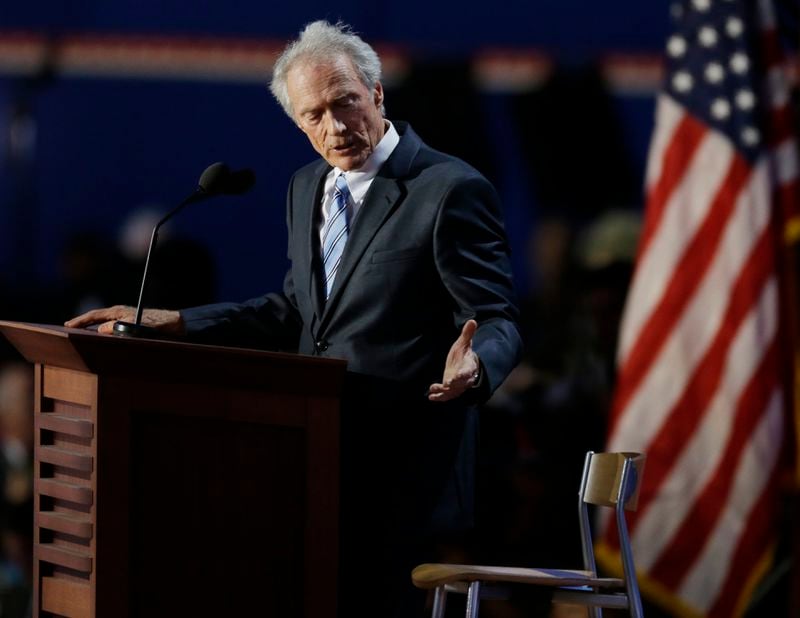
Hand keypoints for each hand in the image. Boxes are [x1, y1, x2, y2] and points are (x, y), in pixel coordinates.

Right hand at [65, 305, 184, 334]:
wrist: (173, 323)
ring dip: (92, 326)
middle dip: (82, 322)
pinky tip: (100, 337)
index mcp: (118, 311)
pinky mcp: (131, 324)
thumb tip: (99, 330)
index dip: (80, 320)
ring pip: (104, 322)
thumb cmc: (155, 323)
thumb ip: (118, 328)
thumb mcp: (135, 326)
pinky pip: (112, 327)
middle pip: (97, 317)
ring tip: (80, 332)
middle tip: (68, 327)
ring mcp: (125, 317)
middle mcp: (120, 313)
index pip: (94, 315)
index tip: (67, 324)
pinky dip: (103, 330)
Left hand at [428, 319, 480, 401]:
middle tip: (446, 385)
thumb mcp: (464, 343)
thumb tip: (472, 320)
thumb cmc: (464, 354)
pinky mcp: (451, 390)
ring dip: (443, 392)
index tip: (456, 376)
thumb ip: (467, 334)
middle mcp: (464, 379)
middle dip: (454, 384)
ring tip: (433, 389)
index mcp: (469, 367)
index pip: (467, 371)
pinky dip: (439, 397)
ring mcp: (458, 386)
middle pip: (461, 383)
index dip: (462, 374)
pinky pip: (446, 395)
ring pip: (452, 391)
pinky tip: (430, 396)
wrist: (465, 366)